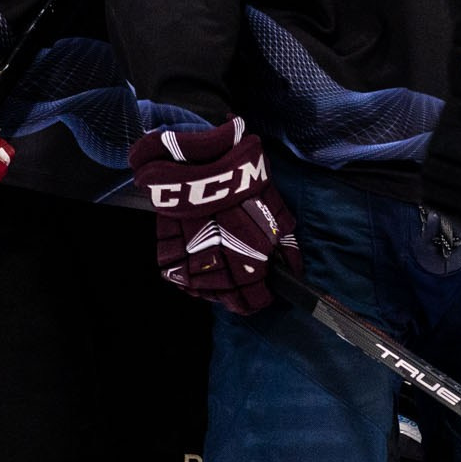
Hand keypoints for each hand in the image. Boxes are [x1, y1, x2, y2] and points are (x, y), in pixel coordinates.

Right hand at [131, 118, 298, 316]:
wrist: (199, 161)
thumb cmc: (242, 182)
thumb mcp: (275, 210)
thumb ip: (286, 246)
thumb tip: (292, 270)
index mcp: (249, 259)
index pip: (254, 299)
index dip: (259, 300)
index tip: (262, 295)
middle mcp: (219, 266)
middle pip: (228, 299)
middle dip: (238, 296)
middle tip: (243, 289)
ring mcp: (190, 262)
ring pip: (203, 292)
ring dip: (214, 288)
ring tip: (222, 276)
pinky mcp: (168, 253)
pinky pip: (179, 279)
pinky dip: (190, 277)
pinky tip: (200, 266)